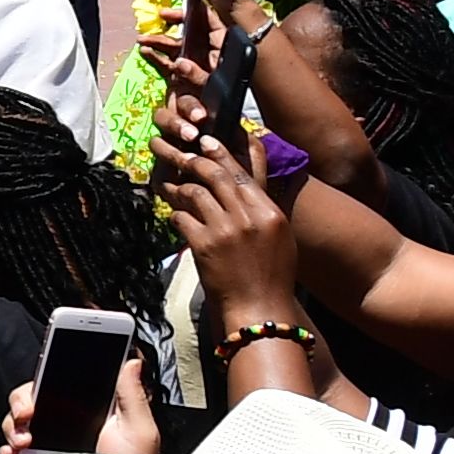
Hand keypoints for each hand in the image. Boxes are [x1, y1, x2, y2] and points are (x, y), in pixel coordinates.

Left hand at [150, 105, 303, 324]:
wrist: (259, 311)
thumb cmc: (271, 278)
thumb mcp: (279, 239)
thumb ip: (262, 212)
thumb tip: (244, 190)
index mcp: (270, 212)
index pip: (242, 173)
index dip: (221, 154)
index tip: (206, 143)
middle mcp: (248, 216)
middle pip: (216, 175)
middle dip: (195, 161)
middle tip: (182, 155)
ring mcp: (225, 229)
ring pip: (195, 192)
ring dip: (181, 189)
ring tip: (174, 189)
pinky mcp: (204, 244)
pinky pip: (182, 218)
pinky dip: (176, 215)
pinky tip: (175, 218)